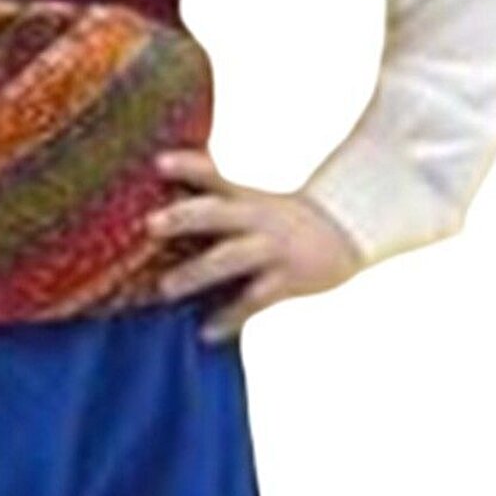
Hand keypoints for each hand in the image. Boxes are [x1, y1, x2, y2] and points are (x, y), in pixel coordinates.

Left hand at [148, 150, 363, 343]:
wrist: (345, 232)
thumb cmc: (281, 220)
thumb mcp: (253, 201)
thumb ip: (214, 201)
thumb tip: (158, 201)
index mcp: (245, 197)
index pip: (213, 176)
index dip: (187, 167)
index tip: (157, 163)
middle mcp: (257, 218)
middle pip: (217, 213)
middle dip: (184, 218)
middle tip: (150, 225)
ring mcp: (273, 248)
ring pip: (231, 258)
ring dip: (197, 273)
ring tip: (164, 289)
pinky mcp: (288, 279)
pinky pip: (254, 300)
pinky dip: (229, 317)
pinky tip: (205, 333)